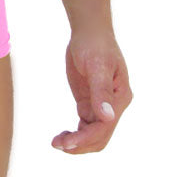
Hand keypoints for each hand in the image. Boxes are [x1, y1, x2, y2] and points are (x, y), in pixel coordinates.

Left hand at [52, 28, 132, 153]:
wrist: (89, 32)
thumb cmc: (95, 45)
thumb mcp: (97, 66)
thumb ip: (102, 92)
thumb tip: (108, 118)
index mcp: (120, 97)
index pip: (104, 127)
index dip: (86, 138)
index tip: (67, 144)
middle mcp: (114, 105)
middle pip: (100, 136)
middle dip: (81, 144)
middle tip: (57, 145)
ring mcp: (102, 105)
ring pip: (92, 135)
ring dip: (77, 143)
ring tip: (56, 143)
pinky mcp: (90, 103)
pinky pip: (85, 126)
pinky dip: (75, 135)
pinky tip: (62, 136)